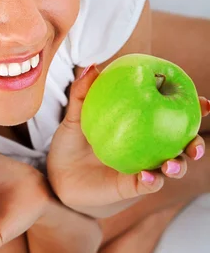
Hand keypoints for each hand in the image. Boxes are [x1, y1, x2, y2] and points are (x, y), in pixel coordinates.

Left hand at [47, 64, 208, 213]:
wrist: (57, 173)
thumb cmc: (71, 141)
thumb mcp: (74, 115)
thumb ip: (83, 92)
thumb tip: (92, 66)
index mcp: (142, 126)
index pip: (171, 115)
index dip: (193, 109)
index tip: (205, 102)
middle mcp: (149, 148)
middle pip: (182, 146)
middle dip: (196, 145)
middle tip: (194, 143)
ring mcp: (143, 168)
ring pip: (171, 168)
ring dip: (177, 166)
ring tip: (171, 164)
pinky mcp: (131, 186)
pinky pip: (148, 184)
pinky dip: (151, 180)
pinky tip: (147, 175)